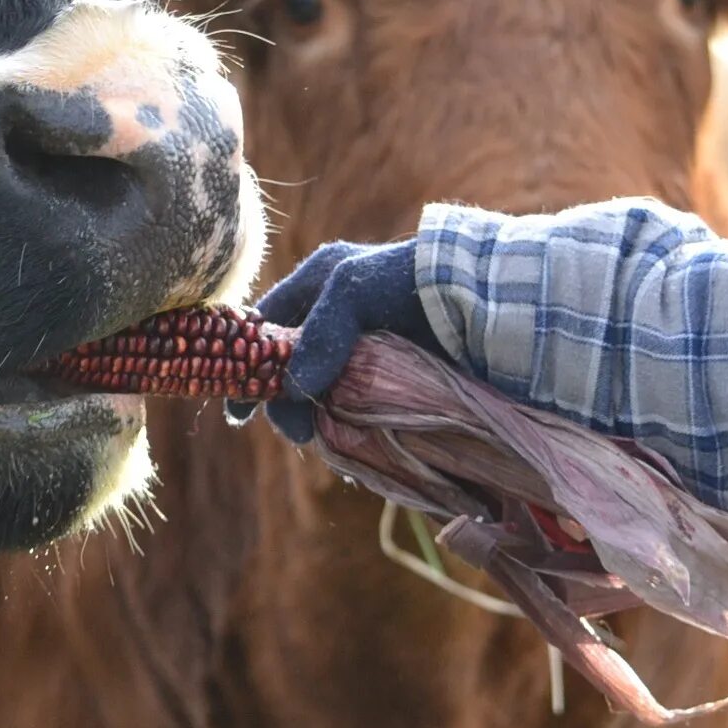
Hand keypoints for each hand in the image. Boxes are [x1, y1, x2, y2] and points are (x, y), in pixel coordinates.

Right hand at [230, 239, 434, 442]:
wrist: (486, 298)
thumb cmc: (412, 281)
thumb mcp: (351, 291)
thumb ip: (317, 334)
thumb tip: (295, 389)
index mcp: (320, 283)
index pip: (267, 327)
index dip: (247, 365)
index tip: (240, 409)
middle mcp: (338, 318)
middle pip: (292, 368)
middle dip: (288, 402)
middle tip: (299, 432)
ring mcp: (366, 350)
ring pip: (324, 394)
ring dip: (320, 420)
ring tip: (328, 440)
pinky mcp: (394, 378)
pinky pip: (360, 410)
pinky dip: (352, 430)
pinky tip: (353, 446)